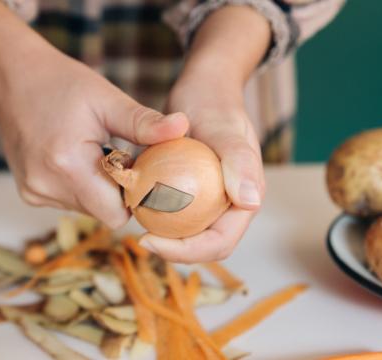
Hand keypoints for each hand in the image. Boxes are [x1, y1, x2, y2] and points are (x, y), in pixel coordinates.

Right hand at [0, 0, 188, 227]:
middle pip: (102, 212)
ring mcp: (34, 192)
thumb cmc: (63, 85)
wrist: (13, 80)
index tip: (143, 173)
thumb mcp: (107, 99)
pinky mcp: (28, 192)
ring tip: (95, 153)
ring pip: (86, 208)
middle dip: (118, 190)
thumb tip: (183, 127)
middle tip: (121, 155)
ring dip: (98, 188)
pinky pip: (68, 201)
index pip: (116, 214)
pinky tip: (75, 157)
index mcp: (68, 165)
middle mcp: (46, 186)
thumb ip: (144, 122)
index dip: (135, 198)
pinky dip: (79, 185)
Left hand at [138, 5, 270, 262]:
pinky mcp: (192, 190)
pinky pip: (174, 212)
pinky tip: (132, 204)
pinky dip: (156, 213)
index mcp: (245, 200)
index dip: (187, 252)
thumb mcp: (224, 130)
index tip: (150, 241)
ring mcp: (211, 198)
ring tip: (133, 225)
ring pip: (187, 231)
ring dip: (163, 235)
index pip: (219, 242)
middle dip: (173, 249)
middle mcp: (230, 204)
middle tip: (139, 239)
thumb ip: (239, 162)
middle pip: (202, 244)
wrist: (203, 87)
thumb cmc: (214, 104)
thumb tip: (250, 202)